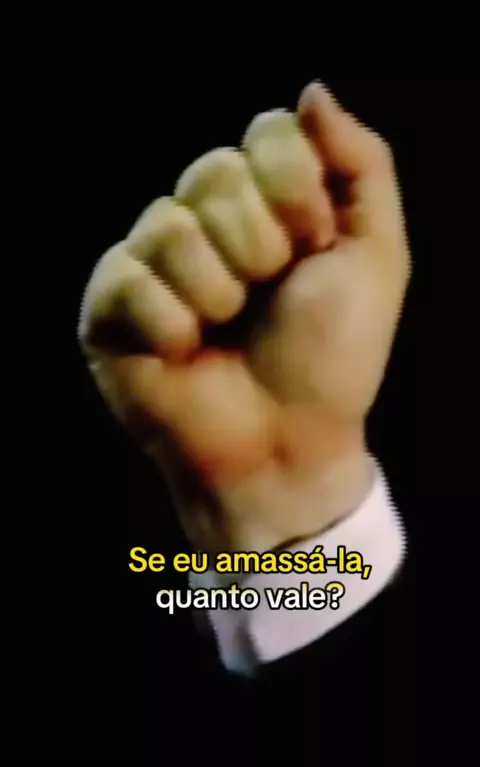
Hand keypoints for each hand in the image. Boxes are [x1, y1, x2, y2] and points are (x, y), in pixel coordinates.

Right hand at [78, 82, 409, 551]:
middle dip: (260, 248)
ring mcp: (150, 263)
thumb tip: (311, 92)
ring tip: (225, 333)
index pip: (266, 136)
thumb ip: (361, 166)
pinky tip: (185, 354)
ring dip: (218, 292)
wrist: (287, 444)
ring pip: (170, 226)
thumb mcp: (375, 257)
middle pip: (214, 173)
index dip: (297, 194)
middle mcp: (201, 223)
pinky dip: (172, 326)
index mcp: (262, 204)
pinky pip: (128, 279)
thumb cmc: (331, 359)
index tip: (314, 250)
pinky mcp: (108, 309)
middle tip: (267, 299)